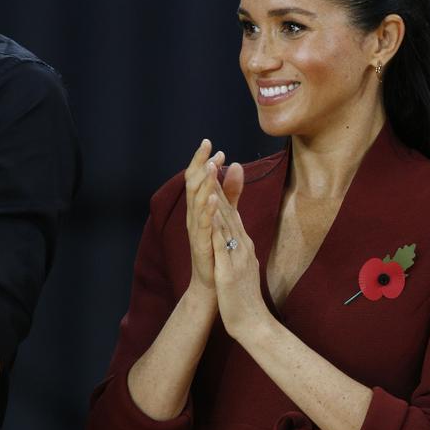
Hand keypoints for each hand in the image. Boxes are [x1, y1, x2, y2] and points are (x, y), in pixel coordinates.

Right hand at [184, 140, 241, 295]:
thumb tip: (236, 165)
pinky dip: (207, 210)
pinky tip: (213, 198)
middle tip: (207, 145)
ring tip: (210, 165)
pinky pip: (203, 224)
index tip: (213, 146)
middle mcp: (194, 216)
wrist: (213, 284)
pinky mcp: (202, 244)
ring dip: (204, 182)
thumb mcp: (226, 215)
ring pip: (197, 201)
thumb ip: (231, 192)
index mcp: (199, 209)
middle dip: (199, 163)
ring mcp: (196, 230)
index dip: (203, 162)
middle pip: (193, 184)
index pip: (198, 179)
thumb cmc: (218, 250)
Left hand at [209, 163, 270, 342]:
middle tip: (212, 159)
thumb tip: (238, 235)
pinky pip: (223, 244)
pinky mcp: (230, 269)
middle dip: (219, 185)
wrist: (254, 323)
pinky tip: (209, 211)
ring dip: (217, 197)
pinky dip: (217, 225)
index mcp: (244, 245)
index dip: (223, 189)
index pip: (232, 213)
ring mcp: (237, 256)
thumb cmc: (245, 297)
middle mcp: (243, 246)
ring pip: (227, 222)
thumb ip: (240, 249)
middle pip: (230, 211)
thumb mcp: (242, 267)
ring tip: (209, 176)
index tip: (217, 167)